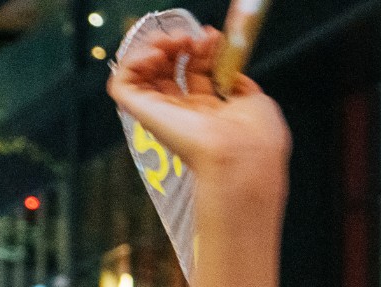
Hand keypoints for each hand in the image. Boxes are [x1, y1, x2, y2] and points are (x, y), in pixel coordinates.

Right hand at [107, 29, 289, 192]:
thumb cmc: (256, 136)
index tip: (211, 37)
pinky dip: (132, 62)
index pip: (196, 73)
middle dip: (177, 46)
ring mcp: (164, 115)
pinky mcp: (144, 115)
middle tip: (188, 37)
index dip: (201, 51)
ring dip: (153, 49)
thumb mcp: (257, 101)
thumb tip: (227, 69)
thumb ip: (240, 83)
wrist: (243, 157)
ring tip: (169, 43)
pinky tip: (155, 55)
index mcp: (213, 113)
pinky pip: (123, 85)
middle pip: (168, 71)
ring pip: (143, 75)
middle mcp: (186, 114)